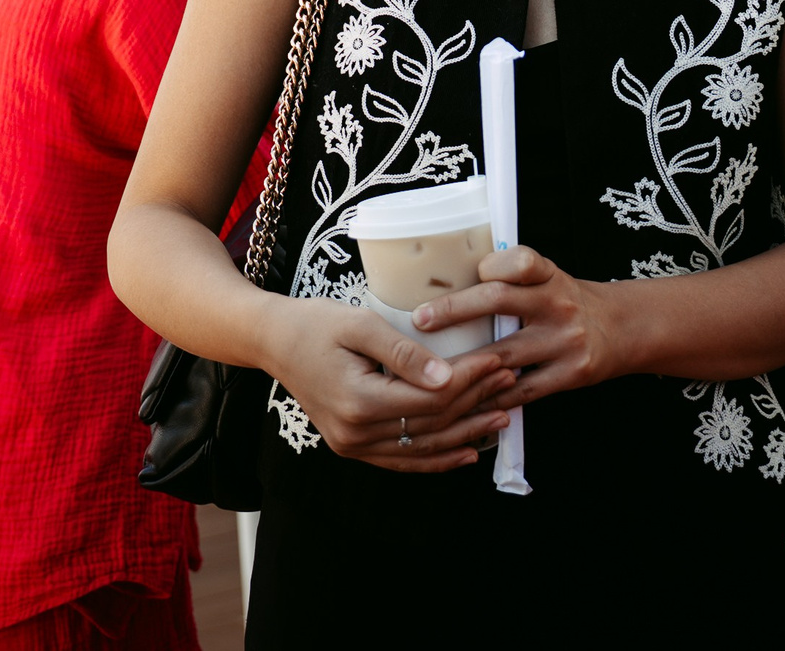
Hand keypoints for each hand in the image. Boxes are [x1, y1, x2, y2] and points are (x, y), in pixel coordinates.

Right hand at [260, 298, 513, 472]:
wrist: (274, 342)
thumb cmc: (316, 324)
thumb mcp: (360, 324)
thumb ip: (404, 352)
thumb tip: (446, 378)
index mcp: (358, 401)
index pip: (431, 397)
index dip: (470, 380)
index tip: (497, 358)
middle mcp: (355, 433)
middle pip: (432, 424)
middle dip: (476, 401)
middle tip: (510, 379)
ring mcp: (353, 446)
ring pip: (423, 448)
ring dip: (466, 433)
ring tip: (502, 415)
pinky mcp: (353, 447)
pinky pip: (403, 460)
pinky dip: (437, 459)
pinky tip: (467, 452)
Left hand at [410, 246, 622, 408]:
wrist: (623, 329)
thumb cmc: (566, 301)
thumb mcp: (547, 278)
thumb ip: (509, 280)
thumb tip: (444, 281)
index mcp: (550, 273)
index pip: (518, 261)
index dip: (487, 267)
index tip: (455, 276)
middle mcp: (558, 302)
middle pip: (500, 299)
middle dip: (455, 309)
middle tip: (421, 319)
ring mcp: (565, 340)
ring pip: (503, 354)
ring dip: (463, 365)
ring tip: (429, 371)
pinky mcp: (571, 373)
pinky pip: (522, 390)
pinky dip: (491, 396)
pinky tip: (466, 400)